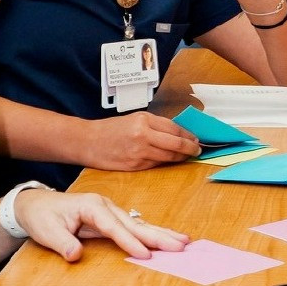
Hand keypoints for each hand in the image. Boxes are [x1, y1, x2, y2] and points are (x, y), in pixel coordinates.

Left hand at [15, 188, 189, 261]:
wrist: (36, 204)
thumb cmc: (42, 216)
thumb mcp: (46, 231)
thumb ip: (62, 243)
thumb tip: (75, 255)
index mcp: (92, 206)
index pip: (114, 227)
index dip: (130, 242)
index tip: (146, 255)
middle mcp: (106, 206)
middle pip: (135, 223)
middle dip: (159, 235)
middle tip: (181, 245)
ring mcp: (111, 210)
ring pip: (139, 223)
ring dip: (161, 233)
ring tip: (183, 241)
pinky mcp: (112, 218)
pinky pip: (134, 226)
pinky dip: (151, 233)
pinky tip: (166, 238)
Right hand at [81, 111, 199, 170]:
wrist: (88, 142)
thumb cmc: (111, 129)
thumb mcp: (135, 119)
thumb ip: (156, 125)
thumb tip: (179, 133)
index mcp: (144, 120)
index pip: (175, 129)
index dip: (189, 135)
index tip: (196, 139)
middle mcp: (143, 136)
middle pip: (176, 144)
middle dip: (190, 148)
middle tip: (198, 150)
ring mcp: (139, 153)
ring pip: (168, 157)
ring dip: (180, 158)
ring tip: (187, 156)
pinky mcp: (135, 166)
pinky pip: (156, 165)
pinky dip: (165, 163)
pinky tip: (169, 160)